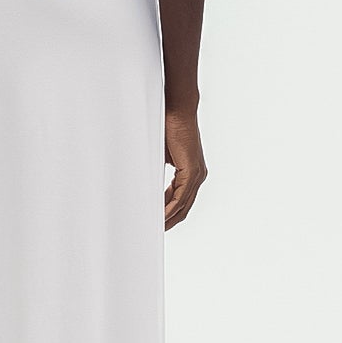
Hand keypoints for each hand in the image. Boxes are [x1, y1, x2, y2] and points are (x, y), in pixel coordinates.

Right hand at [164, 106, 206, 230]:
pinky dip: (170, 209)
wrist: (177, 110)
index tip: (155, 222)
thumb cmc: (167, 126)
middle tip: (153, 232)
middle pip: (183, 208)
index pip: (180, 200)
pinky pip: (181, 197)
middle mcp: (197, 176)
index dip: (168, 213)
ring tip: (154, 229)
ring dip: (168, 219)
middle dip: (169, 222)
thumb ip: (156, 171)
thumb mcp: (159, 154)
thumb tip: (144, 181)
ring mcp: (197, 175)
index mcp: (190, 172)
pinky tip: (159, 217)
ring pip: (183, 205)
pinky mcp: (193, 171)